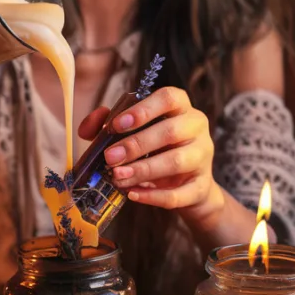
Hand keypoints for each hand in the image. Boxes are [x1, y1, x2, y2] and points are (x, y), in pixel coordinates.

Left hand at [79, 87, 222, 220]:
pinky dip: (153, 196)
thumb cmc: (156, 149)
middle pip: (170, 131)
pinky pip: (179, 193)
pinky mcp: (201, 186)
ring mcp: (203, 157)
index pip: (170, 98)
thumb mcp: (134, 132)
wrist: (187, 184)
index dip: (143, 110)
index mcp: (181, 107)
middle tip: (110, 157)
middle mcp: (196, 128)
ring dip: (143, 170)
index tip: (117, 124)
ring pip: (176, 161)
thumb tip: (91, 125)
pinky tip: (132, 194)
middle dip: (136, 145)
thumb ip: (109, 124)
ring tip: (118, 177)